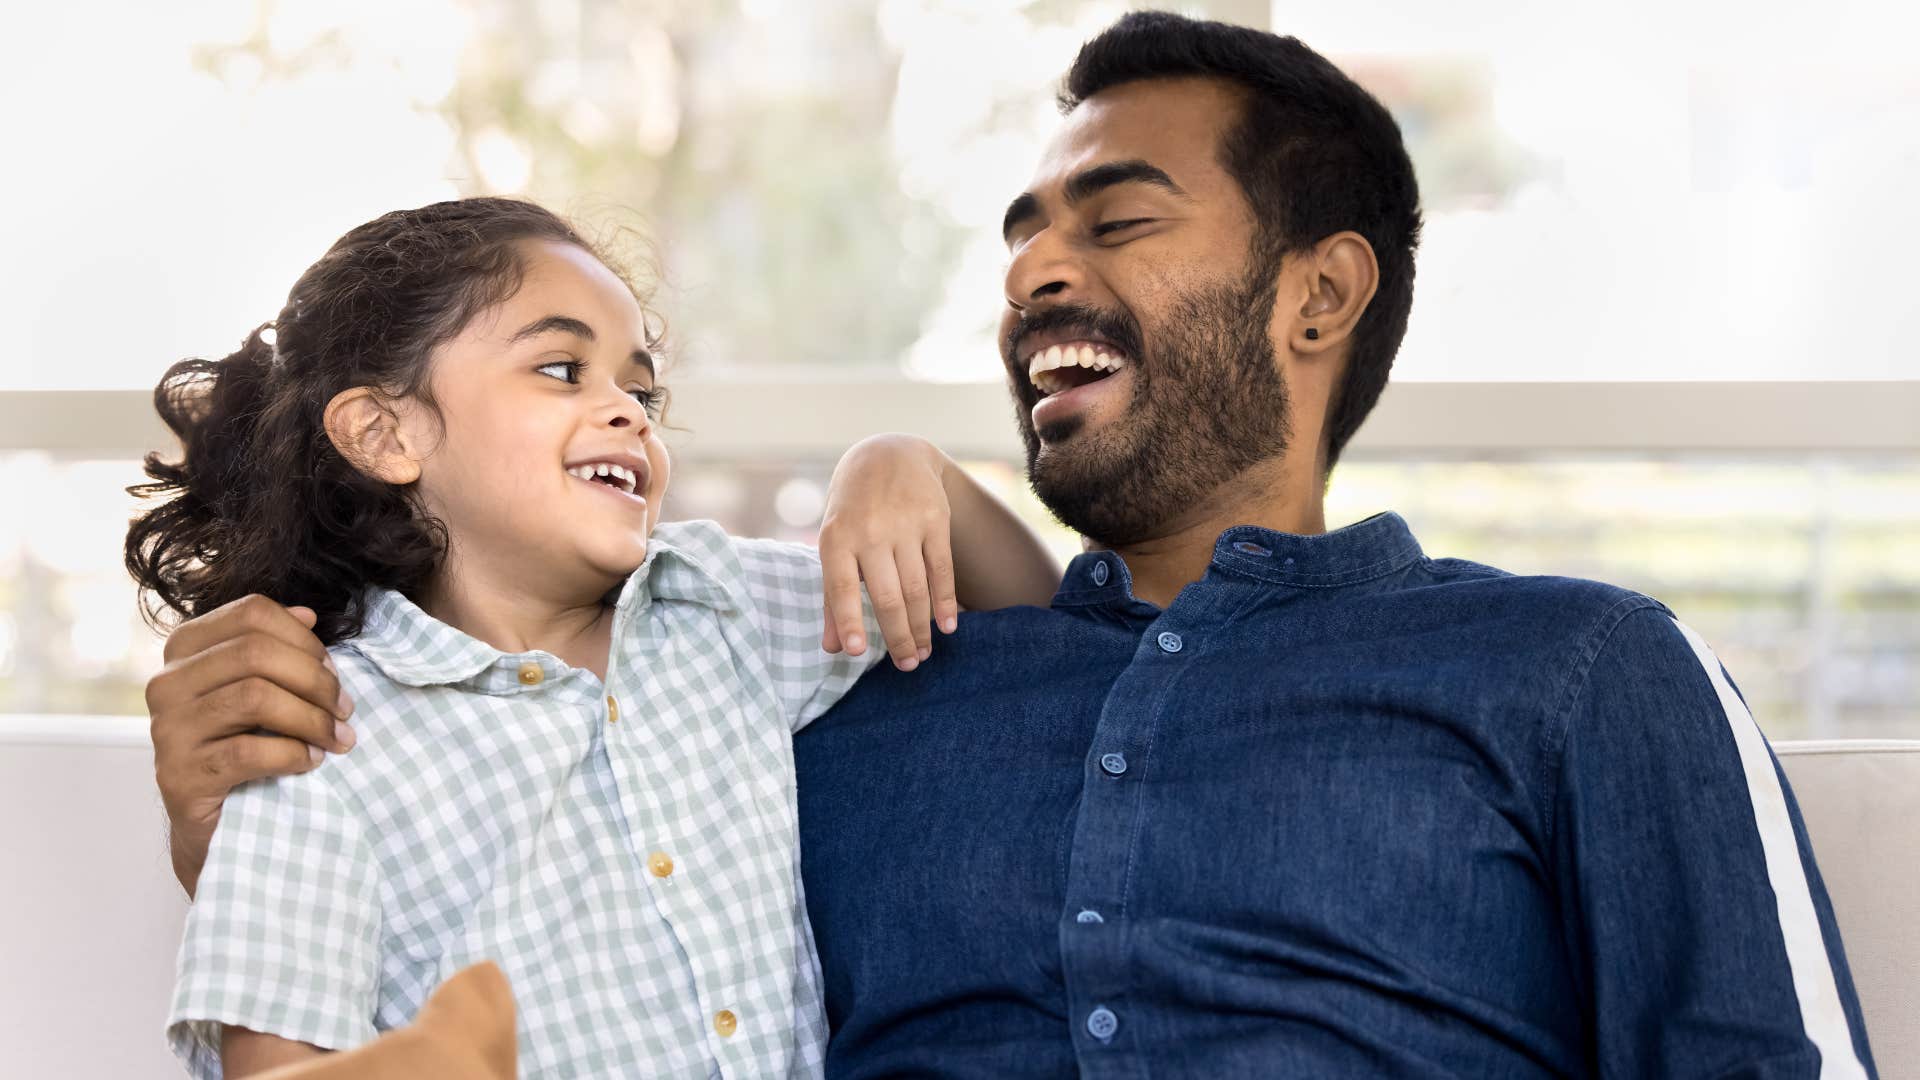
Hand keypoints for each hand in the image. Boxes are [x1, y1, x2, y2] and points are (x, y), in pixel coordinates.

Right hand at [145, 595, 355, 896]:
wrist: (222, 826)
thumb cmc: (248, 747)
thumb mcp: (265, 690)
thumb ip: (279, 649)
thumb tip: (309, 614)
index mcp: (185, 650)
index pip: (251, 613)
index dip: (305, 639)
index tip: (334, 671)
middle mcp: (166, 684)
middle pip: (256, 653)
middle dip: (315, 680)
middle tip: (345, 711)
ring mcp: (166, 730)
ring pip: (254, 697)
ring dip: (310, 719)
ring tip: (335, 739)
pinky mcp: (178, 775)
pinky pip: (247, 751)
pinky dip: (292, 754)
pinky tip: (309, 763)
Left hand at [818, 434, 960, 671]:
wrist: (888, 454)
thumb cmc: (853, 509)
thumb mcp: (834, 542)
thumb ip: (833, 595)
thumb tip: (834, 647)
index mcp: (835, 538)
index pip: (840, 587)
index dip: (849, 621)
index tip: (857, 653)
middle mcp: (870, 531)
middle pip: (886, 596)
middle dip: (898, 637)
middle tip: (907, 666)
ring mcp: (905, 524)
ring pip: (916, 588)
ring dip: (921, 627)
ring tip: (923, 653)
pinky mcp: (935, 519)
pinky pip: (942, 569)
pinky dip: (946, 601)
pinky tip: (948, 626)